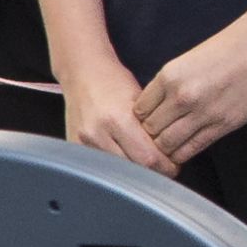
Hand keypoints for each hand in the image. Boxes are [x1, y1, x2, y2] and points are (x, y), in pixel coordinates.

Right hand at [58, 54, 173, 173]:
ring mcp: (83, 143)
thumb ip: (152, 130)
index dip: (165, 166)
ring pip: (118, 173)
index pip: (148, 158)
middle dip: (152, 171)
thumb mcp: (139, 101)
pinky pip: (101, 167)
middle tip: (162, 166)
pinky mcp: (74, 148)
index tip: (173, 166)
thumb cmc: (113, 82)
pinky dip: (116, 166)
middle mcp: (97, 134)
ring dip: (134, 171)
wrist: (82, 73)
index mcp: (117, 119)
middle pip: (133, 169)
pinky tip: (124, 157)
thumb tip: (169, 157)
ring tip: (143, 161)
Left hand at [132, 11, 246, 166]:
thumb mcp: (190, 58)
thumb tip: (158, 106)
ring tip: (168, 149)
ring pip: (168, 144)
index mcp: (169, 75)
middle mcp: (181, 96)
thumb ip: (172, 83)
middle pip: (150, 130)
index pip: (139, 110)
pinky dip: (183, 154)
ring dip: (166, 149)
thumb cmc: (233, 45)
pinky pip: (193, 148)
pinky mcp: (223, 124)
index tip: (148, 123)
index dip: (141, 120)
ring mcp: (202, 112)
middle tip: (154, 142)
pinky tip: (182, 152)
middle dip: (150, 137)